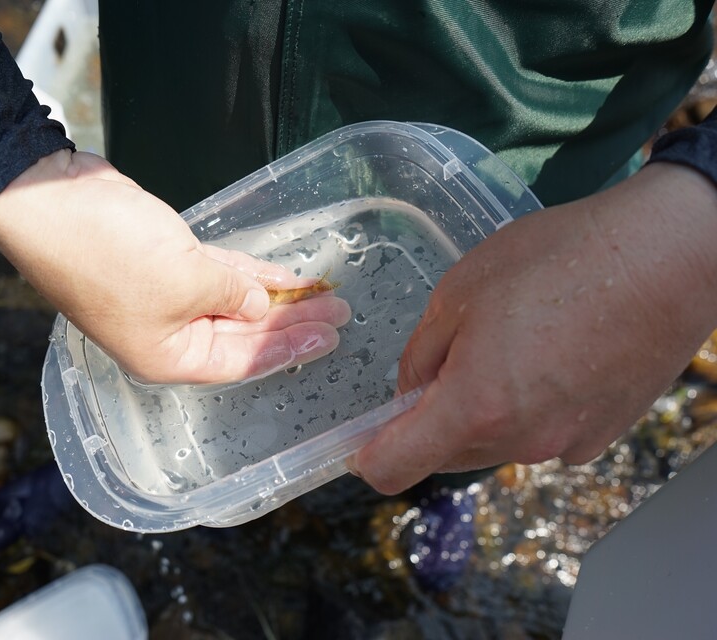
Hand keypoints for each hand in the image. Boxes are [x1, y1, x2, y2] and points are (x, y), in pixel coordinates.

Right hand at [0, 150, 350, 383]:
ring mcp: (164, 296)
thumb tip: (259, 304)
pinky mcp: (164, 261)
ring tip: (322, 294)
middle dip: (289, 323)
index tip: (330, 338)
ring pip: (232, 303)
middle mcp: (167, 334)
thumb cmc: (113, 254)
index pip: (242, 362)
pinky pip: (217, 276)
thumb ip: (234, 297)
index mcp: (166, 357)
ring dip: (274, 298)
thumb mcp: (187, 282)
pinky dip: (248, 274)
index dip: (289, 350)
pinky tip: (284, 275)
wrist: (51, 199)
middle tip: (339, 313)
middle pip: (241, 335)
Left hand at [351, 162, 716, 493]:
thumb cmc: (558, 261)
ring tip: (510, 344)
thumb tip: (409, 392)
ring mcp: (565, 444)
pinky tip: (552, 356)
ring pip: (495, 443)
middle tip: (447, 357)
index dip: (369, 457)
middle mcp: (519, 442)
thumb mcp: (460, 292)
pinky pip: (541, 433)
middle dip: (431, 419)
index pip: (395, 469)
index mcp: (474, 408)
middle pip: (446, 454)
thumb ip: (421, 355)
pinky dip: (531, 408)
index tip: (361, 439)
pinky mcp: (601, 436)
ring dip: (484, 411)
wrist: (667, 256)